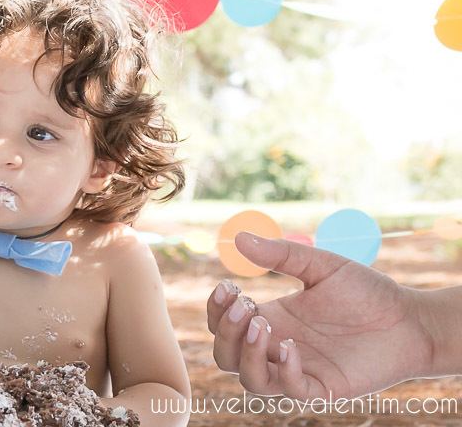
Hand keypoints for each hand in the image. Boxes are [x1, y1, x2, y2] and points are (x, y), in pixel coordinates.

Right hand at [207, 232, 433, 399]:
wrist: (412, 320)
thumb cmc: (368, 293)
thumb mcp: (321, 266)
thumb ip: (281, 254)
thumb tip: (239, 238)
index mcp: (273, 319)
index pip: (224, 325)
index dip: (216, 310)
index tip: (228, 286)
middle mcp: (278, 347)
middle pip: (225, 356)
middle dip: (225, 331)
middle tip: (245, 305)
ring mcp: (299, 370)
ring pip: (251, 381)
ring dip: (246, 354)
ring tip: (262, 326)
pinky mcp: (324, 387)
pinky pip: (291, 390)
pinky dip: (284, 371)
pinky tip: (292, 345)